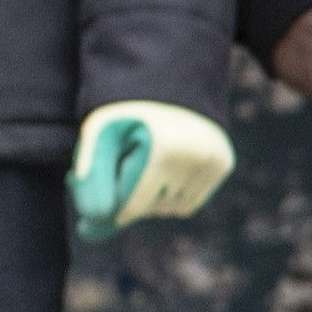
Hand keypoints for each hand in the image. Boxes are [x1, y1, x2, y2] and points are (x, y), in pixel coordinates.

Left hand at [68, 101, 234, 239]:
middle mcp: (196, 155)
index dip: (111, 204)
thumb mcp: (98, 137)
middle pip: (153, 208)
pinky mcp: (224, 163)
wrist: (164, 81)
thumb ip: (91, 180)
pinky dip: (174, 194)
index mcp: (163, 149)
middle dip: (133, 196)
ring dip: (154, 198)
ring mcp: (214, 160)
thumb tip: (88, 231)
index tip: (99, 197)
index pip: (133, 206)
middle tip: (124, 168)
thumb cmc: (123, 113)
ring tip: (146, 166)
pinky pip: (191, 202)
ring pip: (173, 209)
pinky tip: (165, 170)